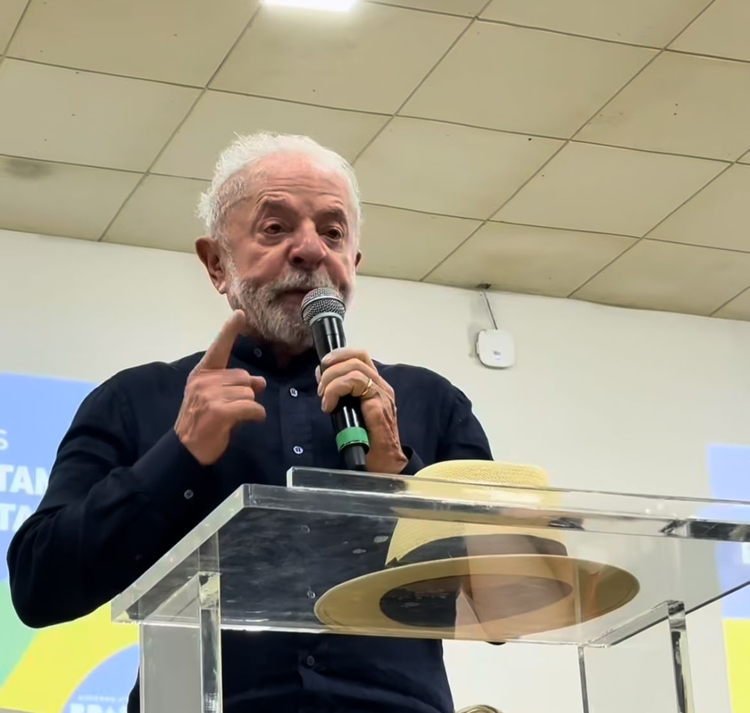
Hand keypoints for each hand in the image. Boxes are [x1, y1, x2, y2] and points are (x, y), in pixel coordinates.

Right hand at [175, 310, 265, 464]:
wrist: (186, 449)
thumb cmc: (204, 423)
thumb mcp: (218, 399)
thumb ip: (237, 387)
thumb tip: (261, 382)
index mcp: (202, 374)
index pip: (218, 348)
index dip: (229, 330)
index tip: (239, 314)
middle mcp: (204, 381)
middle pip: (243, 377)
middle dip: (246, 393)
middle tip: (234, 409)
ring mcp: (210, 395)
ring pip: (249, 393)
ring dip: (249, 407)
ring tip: (234, 418)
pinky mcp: (219, 411)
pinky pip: (252, 407)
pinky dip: (256, 415)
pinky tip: (249, 421)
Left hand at [317, 348, 407, 474]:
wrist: (386, 465)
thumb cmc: (369, 443)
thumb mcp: (351, 412)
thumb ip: (341, 393)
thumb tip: (322, 375)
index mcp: (376, 386)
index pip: (361, 356)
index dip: (340, 354)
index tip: (323, 366)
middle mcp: (382, 387)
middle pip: (357, 358)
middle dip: (331, 368)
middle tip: (320, 388)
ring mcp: (382, 396)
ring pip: (355, 369)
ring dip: (332, 381)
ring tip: (324, 399)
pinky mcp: (378, 407)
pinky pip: (356, 384)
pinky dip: (336, 390)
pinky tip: (329, 406)